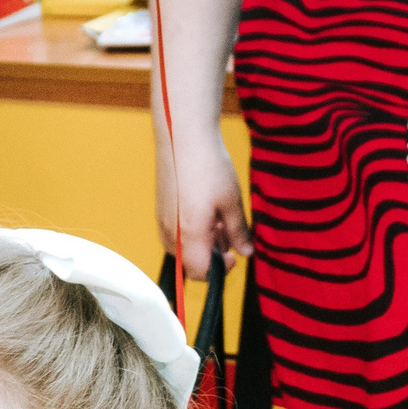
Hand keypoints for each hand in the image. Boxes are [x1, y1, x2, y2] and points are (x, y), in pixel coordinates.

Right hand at [155, 122, 251, 279]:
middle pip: (190, 262)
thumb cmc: (208, 167)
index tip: (234, 257)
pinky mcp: (161, 208)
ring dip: (203, 242)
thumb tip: (246, 252)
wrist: (182, 136)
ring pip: (184, 247)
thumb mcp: (232, 201)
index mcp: (189, 235)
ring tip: (221, 219)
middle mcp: (170, 232)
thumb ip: (239, 232)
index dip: (218, 271)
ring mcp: (163, 220)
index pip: (199, 273)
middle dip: (212, 255)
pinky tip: (207, 210)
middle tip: (230, 234)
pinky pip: (176, 232)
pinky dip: (192, 230)